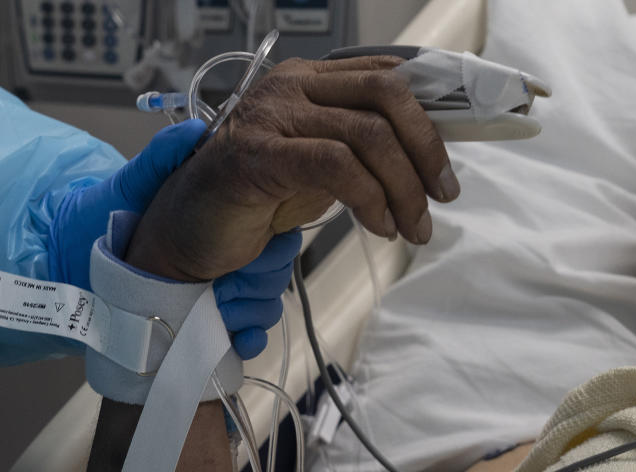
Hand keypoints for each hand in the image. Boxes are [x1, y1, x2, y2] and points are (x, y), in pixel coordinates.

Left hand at [51, 122, 302, 357]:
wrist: (68, 266)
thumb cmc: (101, 218)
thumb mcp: (133, 182)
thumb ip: (163, 157)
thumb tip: (197, 129)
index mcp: (222, 219)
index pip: (275, 227)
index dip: (272, 240)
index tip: (251, 249)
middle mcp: (227, 254)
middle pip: (275, 270)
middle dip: (259, 281)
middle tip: (224, 284)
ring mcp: (218, 292)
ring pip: (265, 304)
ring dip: (253, 313)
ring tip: (222, 312)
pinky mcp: (205, 325)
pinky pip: (244, 336)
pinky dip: (247, 341)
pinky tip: (237, 341)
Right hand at [126, 56, 459, 282]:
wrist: (184, 232)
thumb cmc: (247, 201)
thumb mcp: (315, 169)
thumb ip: (358, 151)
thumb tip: (423, 157)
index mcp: (309, 79)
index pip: (389, 76)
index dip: (433, 114)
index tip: (450, 161)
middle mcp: (292, 86)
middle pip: (387, 95)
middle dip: (427, 149)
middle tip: (441, 196)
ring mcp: (273, 115)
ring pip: (369, 134)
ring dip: (404, 187)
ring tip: (412, 226)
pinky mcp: (258, 152)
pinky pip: (335, 165)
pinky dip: (369, 198)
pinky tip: (376, 226)